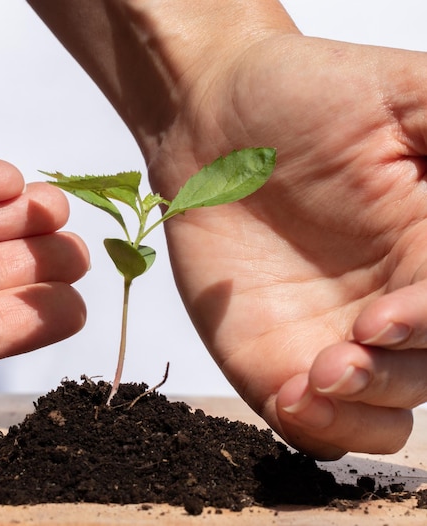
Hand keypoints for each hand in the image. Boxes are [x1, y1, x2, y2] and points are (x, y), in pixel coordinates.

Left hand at [148, 34, 426, 457]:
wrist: (209, 120)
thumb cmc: (298, 95)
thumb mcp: (399, 94)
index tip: (385, 316)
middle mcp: (391, 298)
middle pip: (425, 368)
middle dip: (396, 372)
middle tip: (351, 343)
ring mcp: (332, 333)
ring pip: (382, 410)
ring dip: (362, 410)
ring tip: (317, 375)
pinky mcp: (272, 353)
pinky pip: (310, 419)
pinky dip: (314, 424)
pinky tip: (292, 392)